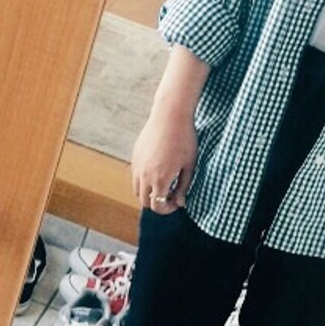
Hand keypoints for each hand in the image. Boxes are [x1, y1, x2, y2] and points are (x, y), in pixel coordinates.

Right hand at [131, 100, 197, 214]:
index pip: (158, 207)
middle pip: (145, 202)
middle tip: (171, 194)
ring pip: (137, 190)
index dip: (168, 209)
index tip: (177, 202)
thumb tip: (180, 203)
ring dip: (148, 193)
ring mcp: (137, 166)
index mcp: (160, 180)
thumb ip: (183, 187)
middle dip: (157, 203)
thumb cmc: (184, 139)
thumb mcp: (189, 165)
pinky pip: (135, 176)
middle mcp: (145, 176)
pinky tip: (157, 170)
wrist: (170, 115)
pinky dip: (143, 181)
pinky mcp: (135, 156)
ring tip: (163, 184)